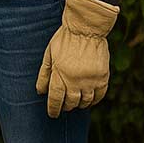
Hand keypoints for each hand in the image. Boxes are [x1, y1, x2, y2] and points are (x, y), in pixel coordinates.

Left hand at [34, 0, 119, 118]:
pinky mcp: (103, 77)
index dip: (53, 109)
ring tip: (76, 103)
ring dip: (79, 104)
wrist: (86, 28)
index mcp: (60, 74)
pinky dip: (94, 100)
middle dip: (65, 106)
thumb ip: (44, 74)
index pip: (55, 99)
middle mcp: (76, 80)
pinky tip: (89, 100)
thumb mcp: (49, 54)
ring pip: (85, 101)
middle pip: (70, 102)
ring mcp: (91, 79)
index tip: (52, 114)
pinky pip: (99, 95)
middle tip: (64, 106)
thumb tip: (40, 91)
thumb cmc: (64, 39)